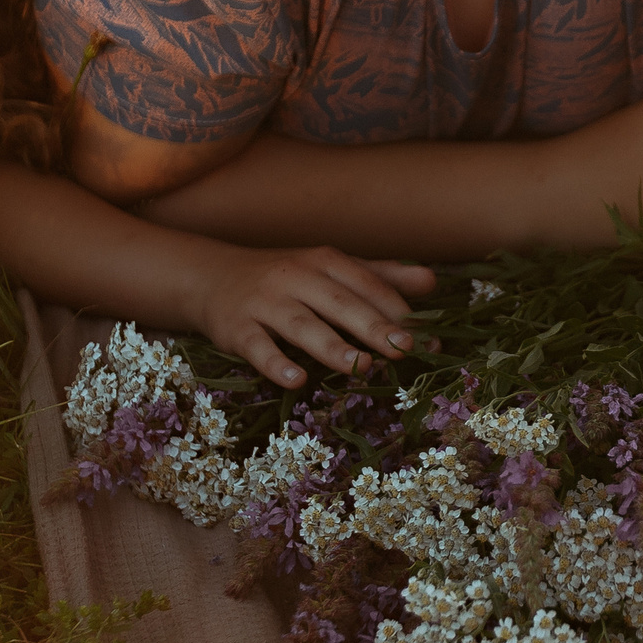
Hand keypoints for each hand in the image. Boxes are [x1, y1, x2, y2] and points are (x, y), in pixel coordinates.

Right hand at [185, 244, 434, 388]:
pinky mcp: (236, 327)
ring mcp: (264, 301)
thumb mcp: (330, 270)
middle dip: (372, 326)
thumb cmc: (285, 279)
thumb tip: (432, 281)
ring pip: (301, 324)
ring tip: (361, 366)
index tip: (428, 339)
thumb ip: (380, 276)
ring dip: (331, 346)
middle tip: (404, 349)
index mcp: (324, 261)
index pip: (366, 285)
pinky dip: (275, 363)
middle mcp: (295, 276)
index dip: (397, 312)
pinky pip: (257, 346)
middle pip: (339, 303)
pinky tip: (296, 380)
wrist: (211, 277)